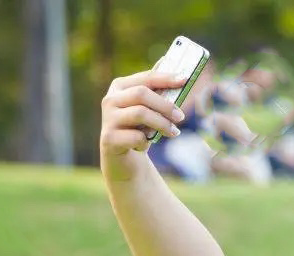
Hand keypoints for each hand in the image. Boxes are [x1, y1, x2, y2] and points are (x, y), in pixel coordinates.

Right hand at [99, 67, 190, 181]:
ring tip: (174, 132)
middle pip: (141, 94)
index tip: (185, 80)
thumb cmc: (137, 128)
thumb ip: (155, 89)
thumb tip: (168, 61)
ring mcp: (108, 118)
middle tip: (180, 116)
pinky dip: (146, 142)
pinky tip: (145, 145)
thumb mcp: (147, 108)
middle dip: (165, 105)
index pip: (146, 78)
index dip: (166, 78)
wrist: (121, 157)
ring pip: (140, 114)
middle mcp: (110, 99)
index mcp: (119, 86)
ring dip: (162, 124)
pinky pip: (136, 137)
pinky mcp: (109, 138)